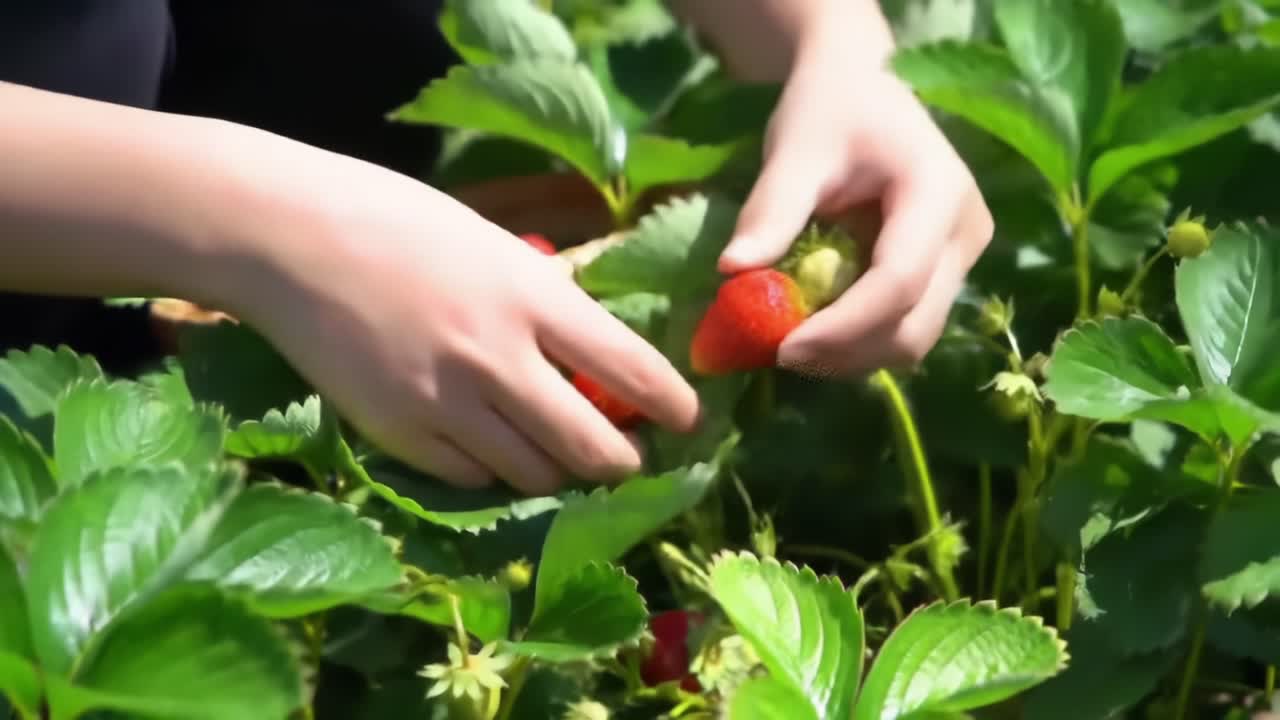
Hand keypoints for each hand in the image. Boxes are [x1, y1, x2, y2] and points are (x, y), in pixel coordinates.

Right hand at [218, 132, 699, 494]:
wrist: (291, 237)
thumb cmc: (397, 222)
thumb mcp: (493, 245)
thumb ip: (545, 301)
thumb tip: (592, 351)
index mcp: (532, 297)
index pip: (630, 368)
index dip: (674, 404)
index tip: (690, 420)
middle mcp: (498, 358)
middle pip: (590, 446)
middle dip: (623, 463)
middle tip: (629, 459)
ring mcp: (446, 402)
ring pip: (534, 475)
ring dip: (559, 473)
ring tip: (561, 458)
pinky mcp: (399, 433)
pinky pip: (471, 480)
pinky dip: (494, 473)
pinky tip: (492, 450)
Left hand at [719, 40, 993, 377]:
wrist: (860, 88)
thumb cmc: (828, 108)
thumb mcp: (793, 152)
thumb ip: (770, 211)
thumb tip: (732, 271)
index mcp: (938, 192)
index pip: (899, 281)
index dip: (843, 326)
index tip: (781, 346)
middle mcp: (966, 232)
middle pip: (914, 325)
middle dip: (845, 350)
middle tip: (776, 351)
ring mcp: (962, 258)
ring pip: (914, 339)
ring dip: (851, 354)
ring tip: (790, 340)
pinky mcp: (945, 274)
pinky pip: (905, 327)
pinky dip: (859, 342)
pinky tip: (814, 328)